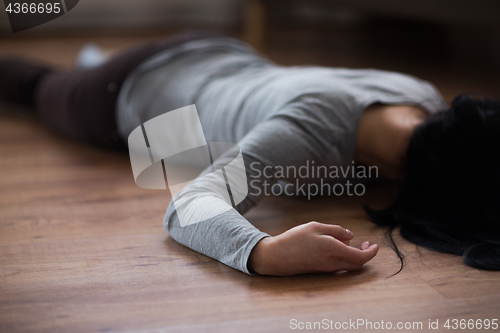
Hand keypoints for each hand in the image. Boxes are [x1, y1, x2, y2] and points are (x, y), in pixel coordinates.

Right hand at [248, 221, 377, 275]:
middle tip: (366, 244)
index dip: (371, 253)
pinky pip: (338, 266)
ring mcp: (326, 269)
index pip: (360, 257)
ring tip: (349, 242)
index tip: (375, 245)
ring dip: (354, 255)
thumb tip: (351, 237)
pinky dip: (344, 258)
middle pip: (357, 264)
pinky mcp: (320, 271)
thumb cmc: (293, 239)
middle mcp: (332, 263)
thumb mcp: (314, 227)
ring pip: (348, 265)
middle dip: (365, 255)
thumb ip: (335, 230)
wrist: (276, 257)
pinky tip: (336, 247)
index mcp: (332, 249)